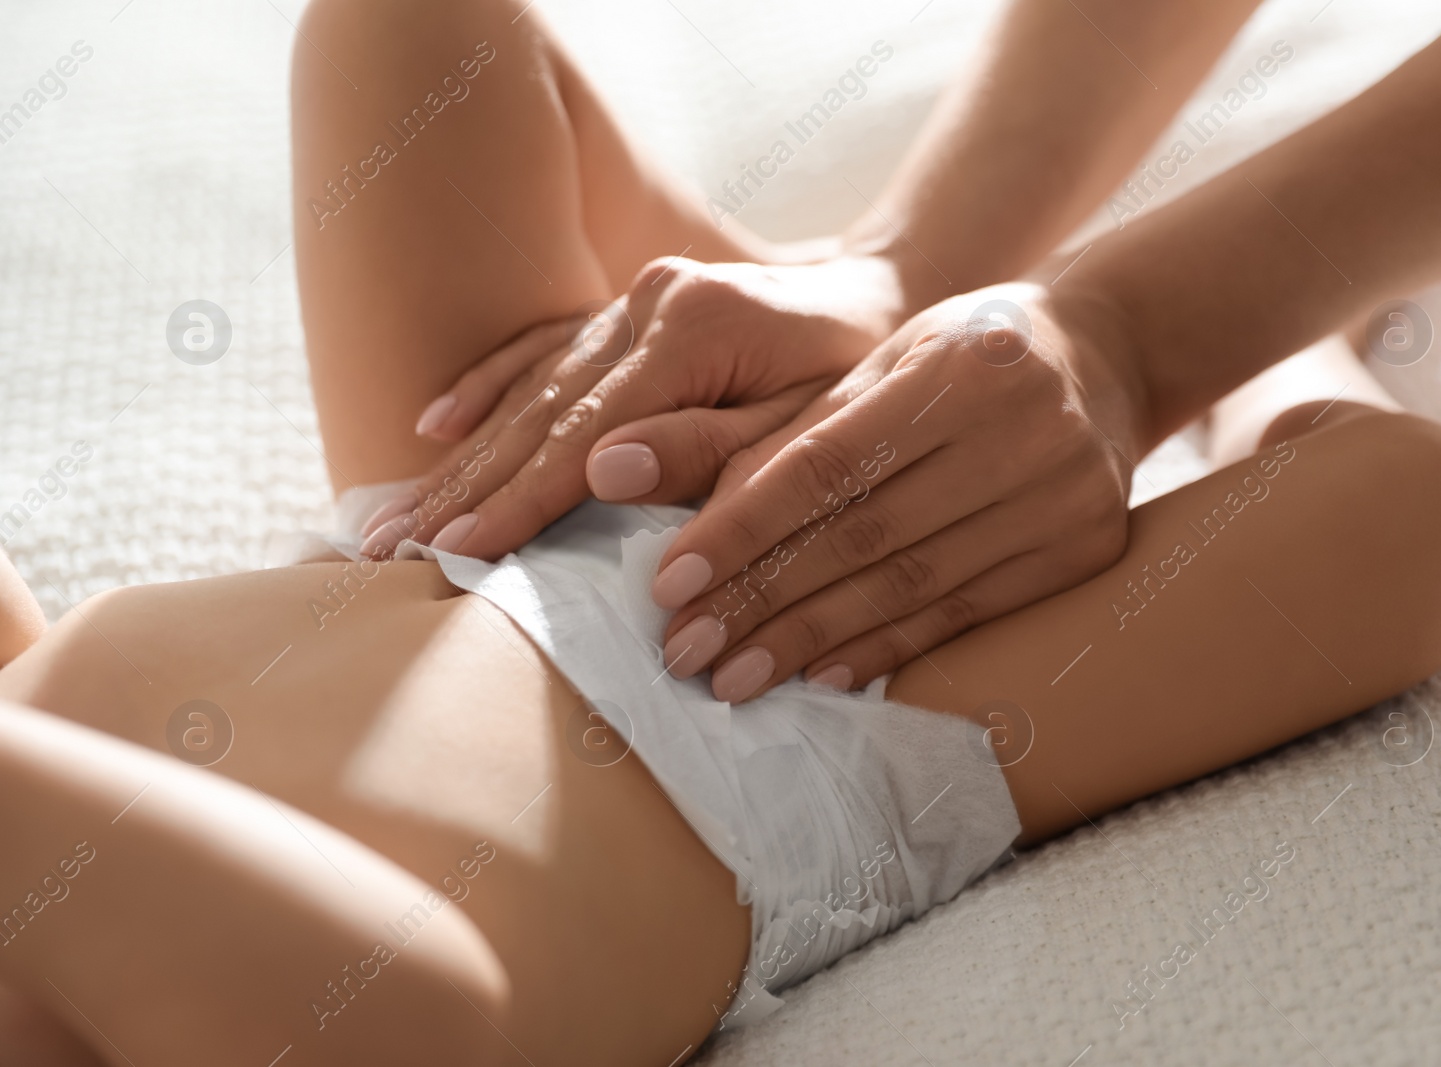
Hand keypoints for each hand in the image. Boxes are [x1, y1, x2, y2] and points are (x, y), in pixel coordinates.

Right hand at [357, 253, 910, 558]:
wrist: (881, 297)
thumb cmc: (859, 380)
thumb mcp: (808, 428)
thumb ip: (710, 451)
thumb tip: (602, 474)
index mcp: (693, 331)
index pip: (583, 434)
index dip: (517, 500)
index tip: (455, 551)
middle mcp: (649, 303)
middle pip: (539, 410)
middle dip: (465, 485)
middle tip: (389, 546)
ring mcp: (633, 300)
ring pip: (531, 384)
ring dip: (463, 453)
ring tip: (395, 512)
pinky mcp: (629, 307)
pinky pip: (545, 347)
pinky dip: (491, 387)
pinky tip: (439, 424)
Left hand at [649, 281, 1148, 701]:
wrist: (1112, 355)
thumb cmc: (968, 352)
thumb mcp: (890, 358)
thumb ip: (801, 431)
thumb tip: (699, 522)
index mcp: (962, 364)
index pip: (829, 463)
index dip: (744, 527)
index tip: (670, 583)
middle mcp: (1021, 431)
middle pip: (866, 535)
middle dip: (764, 598)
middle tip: (686, 649)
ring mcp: (1063, 497)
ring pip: (912, 587)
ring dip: (813, 639)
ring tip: (736, 678)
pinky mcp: (1084, 551)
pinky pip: (966, 614)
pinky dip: (887, 648)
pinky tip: (824, 676)